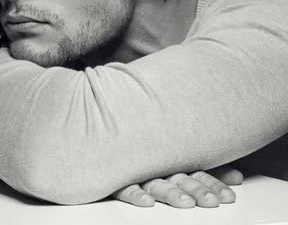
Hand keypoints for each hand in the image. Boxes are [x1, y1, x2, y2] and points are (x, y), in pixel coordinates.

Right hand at [112, 165, 242, 207]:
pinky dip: (135, 194)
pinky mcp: (116, 179)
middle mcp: (157, 165)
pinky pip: (124, 187)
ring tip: (185, 203)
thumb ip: (204, 168)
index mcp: (173, 161)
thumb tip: (238, 175)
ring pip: (157, 183)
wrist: (102, 137)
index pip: (196, 171)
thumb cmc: (148, 154)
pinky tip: (146, 202)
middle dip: (198, 189)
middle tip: (211, 202)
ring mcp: (137, 172)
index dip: (214, 182)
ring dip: (171, 193)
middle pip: (180, 178)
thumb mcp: (178, 161)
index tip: (228, 195)